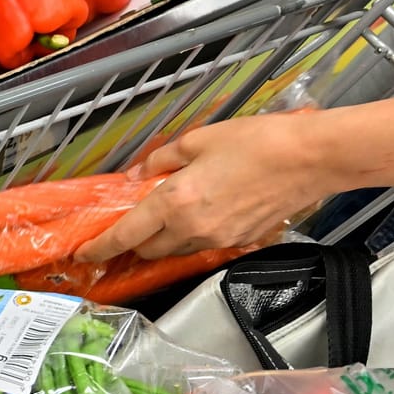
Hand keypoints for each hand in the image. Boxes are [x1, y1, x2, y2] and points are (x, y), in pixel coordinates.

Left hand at [77, 114, 346, 260]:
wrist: (310, 159)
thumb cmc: (258, 143)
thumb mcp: (198, 140)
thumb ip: (161, 160)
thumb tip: (140, 174)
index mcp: (176, 203)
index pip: (126, 235)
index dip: (100, 246)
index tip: (83, 253)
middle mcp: (193, 229)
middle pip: (148, 250)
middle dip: (134, 240)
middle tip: (133, 220)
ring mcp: (219, 239)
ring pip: (177, 250)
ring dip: (165, 238)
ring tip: (172, 211)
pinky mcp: (241, 241)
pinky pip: (205, 244)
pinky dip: (194, 234)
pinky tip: (205, 210)